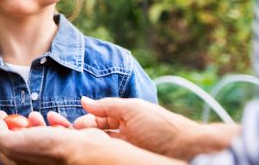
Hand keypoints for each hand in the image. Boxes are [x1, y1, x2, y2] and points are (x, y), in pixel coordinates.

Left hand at [0, 110, 110, 164]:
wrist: (86, 153)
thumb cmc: (50, 152)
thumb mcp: (12, 143)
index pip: (3, 149)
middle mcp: (38, 164)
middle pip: (22, 142)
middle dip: (18, 125)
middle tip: (19, 116)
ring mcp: (54, 157)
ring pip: (40, 136)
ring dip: (36, 122)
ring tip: (36, 116)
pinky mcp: (70, 148)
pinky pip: (59, 133)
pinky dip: (56, 123)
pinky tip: (54, 118)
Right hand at [73, 97, 203, 159]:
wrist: (187, 149)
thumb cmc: (163, 126)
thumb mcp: (132, 109)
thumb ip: (107, 106)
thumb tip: (84, 100)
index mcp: (125, 116)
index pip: (98, 119)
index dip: (84, 121)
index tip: (73, 126)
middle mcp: (125, 133)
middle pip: (96, 133)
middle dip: (81, 132)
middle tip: (70, 136)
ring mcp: (127, 148)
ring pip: (101, 145)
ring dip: (88, 142)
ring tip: (76, 144)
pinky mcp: (129, 159)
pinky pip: (110, 155)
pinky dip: (99, 153)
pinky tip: (89, 151)